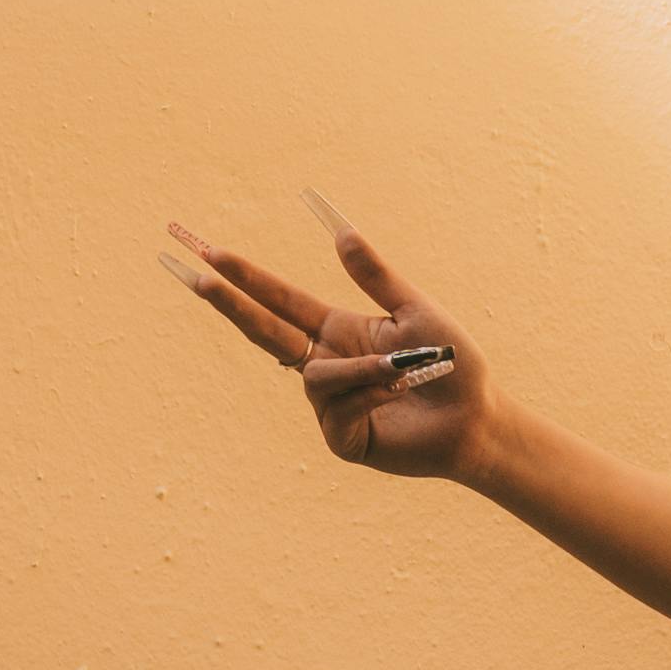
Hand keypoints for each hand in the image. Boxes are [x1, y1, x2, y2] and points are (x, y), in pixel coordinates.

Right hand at [160, 199, 488, 471]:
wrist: (477, 420)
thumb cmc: (452, 366)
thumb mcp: (415, 311)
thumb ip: (376, 276)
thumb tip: (340, 231)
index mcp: (337, 330)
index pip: (280, 300)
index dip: (246, 279)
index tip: (211, 254)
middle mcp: (326, 364)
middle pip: (264, 331)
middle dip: (230, 304)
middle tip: (193, 274)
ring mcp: (329, 405)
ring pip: (317, 375)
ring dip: (361, 368)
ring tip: (403, 369)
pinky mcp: (341, 438)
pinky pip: (336, 407)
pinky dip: (369, 395)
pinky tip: (395, 399)